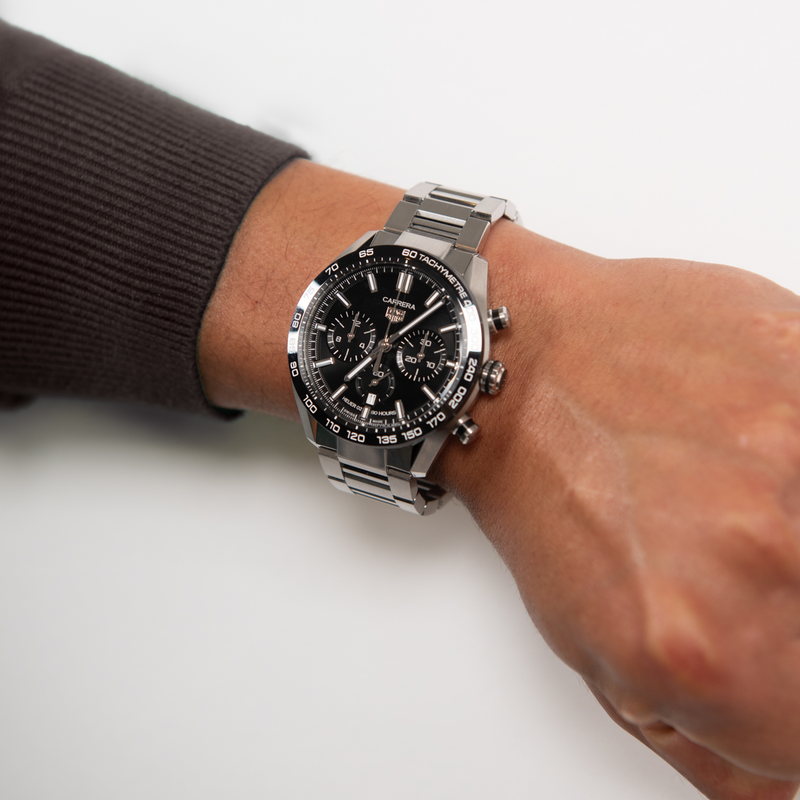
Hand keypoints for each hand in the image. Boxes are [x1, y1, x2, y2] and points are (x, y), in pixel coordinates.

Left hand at [199, 161, 799, 798]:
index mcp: (703, 650)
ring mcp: (796, 449)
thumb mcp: (598, 653)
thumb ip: (707, 739)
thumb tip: (773, 776)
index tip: (760, 655)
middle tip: (729, 552)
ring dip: (787, 517)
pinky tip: (755, 448)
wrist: (514, 369)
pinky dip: (795, 457)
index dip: (786, 701)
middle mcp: (768, 553)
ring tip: (735, 496)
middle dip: (784, 606)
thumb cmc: (542, 489)